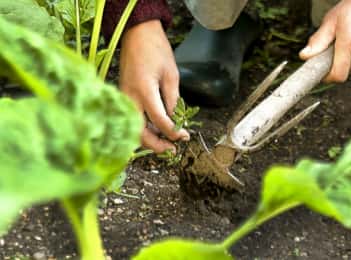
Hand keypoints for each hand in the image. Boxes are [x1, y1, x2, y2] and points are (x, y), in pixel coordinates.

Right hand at [120, 20, 188, 152]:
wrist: (136, 34)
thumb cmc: (156, 50)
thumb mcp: (171, 75)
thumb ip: (172, 100)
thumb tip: (175, 121)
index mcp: (144, 91)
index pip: (160, 121)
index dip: (174, 132)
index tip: (184, 136)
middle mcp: (130, 98)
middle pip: (140, 132)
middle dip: (156, 145)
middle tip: (172, 149)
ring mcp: (124, 98)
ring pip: (133, 129)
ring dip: (148, 139)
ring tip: (165, 142)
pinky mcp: (122, 97)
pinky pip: (131, 119)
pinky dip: (142, 129)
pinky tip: (155, 130)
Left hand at [300, 0, 350, 82]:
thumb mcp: (332, 21)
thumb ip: (318, 41)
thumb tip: (304, 56)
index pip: (337, 76)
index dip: (325, 76)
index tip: (319, 70)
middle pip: (342, 73)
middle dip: (333, 65)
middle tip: (333, 49)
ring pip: (350, 72)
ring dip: (344, 64)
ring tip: (346, 44)